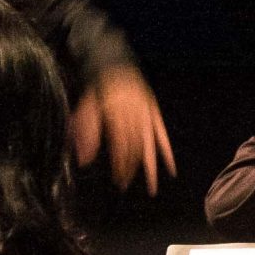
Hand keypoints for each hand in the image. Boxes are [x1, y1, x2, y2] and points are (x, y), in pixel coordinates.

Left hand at [71, 69, 174, 193]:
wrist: (116, 66)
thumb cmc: (99, 90)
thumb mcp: (85, 109)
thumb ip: (85, 135)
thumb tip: (84, 160)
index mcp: (116, 117)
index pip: (120, 148)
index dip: (120, 165)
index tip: (118, 180)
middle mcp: (134, 118)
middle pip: (134, 150)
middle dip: (130, 169)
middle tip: (126, 184)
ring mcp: (147, 117)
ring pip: (149, 147)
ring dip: (150, 168)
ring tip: (152, 187)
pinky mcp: (155, 115)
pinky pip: (162, 137)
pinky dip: (167, 153)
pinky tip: (171, 168)